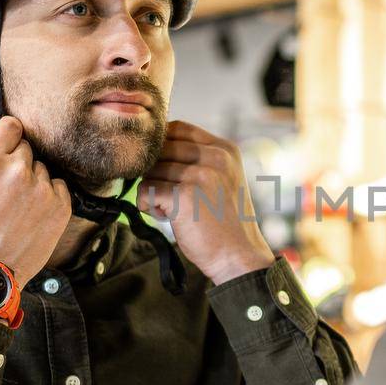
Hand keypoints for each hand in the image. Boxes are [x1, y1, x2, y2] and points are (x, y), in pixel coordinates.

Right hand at [0, 115, 72, 288]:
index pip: (10, 125)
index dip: (7, 135)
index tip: (6, 146)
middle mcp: (18, 170)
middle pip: (26, 148)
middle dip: (16, 163)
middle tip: (4, 189)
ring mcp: (42, 188)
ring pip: (42, 169)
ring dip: (32, 181)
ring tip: (16, 208)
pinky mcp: (60, 206)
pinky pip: (58, 186)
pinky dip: (48, 196)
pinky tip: (31, 214)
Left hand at [137, 121, 274, 285]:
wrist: (239, 256)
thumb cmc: (225, 222)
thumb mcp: (222, 179)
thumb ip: (199, 160)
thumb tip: (154, 150)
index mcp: (225, 149)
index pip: (178, 128)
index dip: (162, 146)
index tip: (163, 168)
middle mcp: (215, 157)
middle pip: (161, 149)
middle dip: (156, 171)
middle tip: (168, 195)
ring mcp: (201, 174)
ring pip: (151, 170)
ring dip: (153, 191)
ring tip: (173, 209)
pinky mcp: (185, 195)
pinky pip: (146, 190)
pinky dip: (149, 206)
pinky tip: (168, 217)